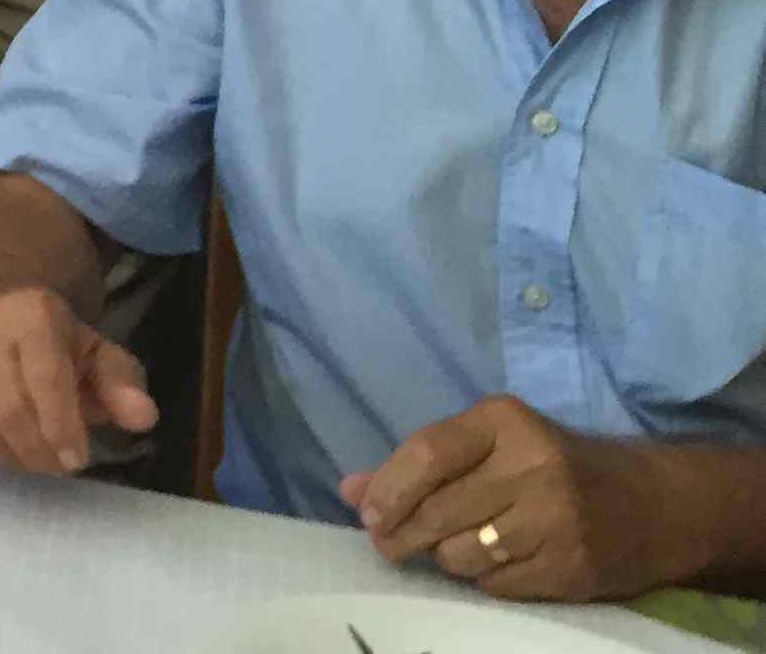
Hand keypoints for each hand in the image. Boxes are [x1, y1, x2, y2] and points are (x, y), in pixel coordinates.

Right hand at [0, 286, 157, 474]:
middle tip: (58, 469)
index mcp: (31, 315)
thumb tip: (142, 417)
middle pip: (7, 409)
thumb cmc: (57, 343)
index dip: (60, 424)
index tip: (77, 460)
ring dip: (9, 462)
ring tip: (31, 464)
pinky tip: (0, 453)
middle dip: (38, 453)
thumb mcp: (98, 353)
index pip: (44, 376)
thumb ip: (122, 384)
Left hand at [340, 395, 695, 601]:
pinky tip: (494, 564)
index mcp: (505, 422)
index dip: (388, 489)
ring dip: (444, 559)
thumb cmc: (555, 466)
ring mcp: (556, 520)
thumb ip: (420, 464)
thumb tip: (350, 489)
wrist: (657, 505)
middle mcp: (533, 466)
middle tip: (388, 545)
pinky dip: (483, 580)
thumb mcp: (492, 445)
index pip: (427, 453)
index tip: (366, 514)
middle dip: (401, 535)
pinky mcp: (572, 566)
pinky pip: (496, 585)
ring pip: (462, 554)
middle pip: (438, 512)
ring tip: (450, 549)